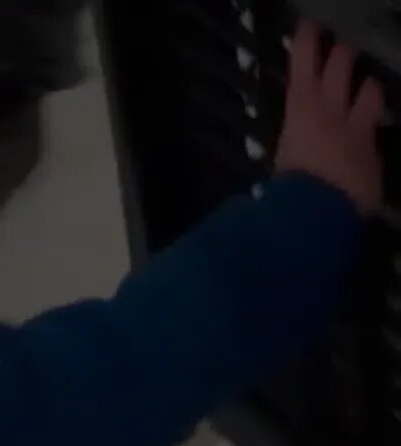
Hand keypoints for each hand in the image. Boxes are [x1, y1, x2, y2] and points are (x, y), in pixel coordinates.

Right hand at [274, 21, 384, 215]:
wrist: (317, 210)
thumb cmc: (285, 185)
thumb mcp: (278, 162)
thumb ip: (286, 151)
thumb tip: (279, 162)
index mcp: (300, 107)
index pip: (304, 63)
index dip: (307, 42)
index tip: (308, 27)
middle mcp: (332, 109)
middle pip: (341, 66)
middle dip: (341, 54)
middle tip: (341, 48)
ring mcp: (357, 127)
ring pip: (370, 90)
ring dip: (367, 85)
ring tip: (366, 85)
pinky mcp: (373, 148)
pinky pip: (375, 129)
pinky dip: (370, 129)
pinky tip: (369, 134)